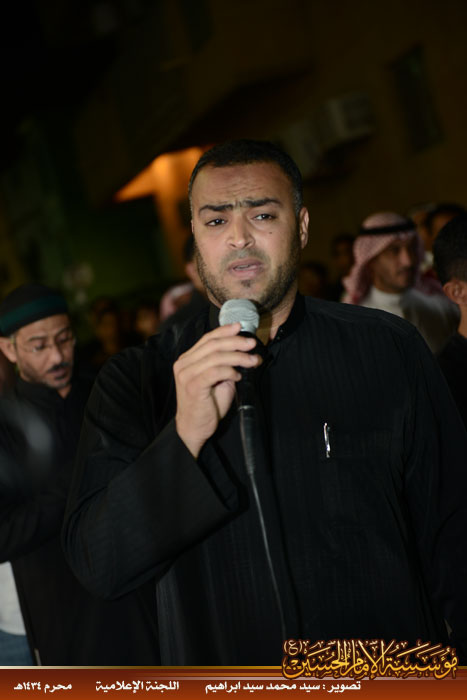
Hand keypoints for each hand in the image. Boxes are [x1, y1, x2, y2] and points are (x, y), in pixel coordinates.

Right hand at [174, 323, 261, 457]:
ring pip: (215, 357)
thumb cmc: (207, 404)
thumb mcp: (218, 380)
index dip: (225, 331)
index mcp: (187, 359)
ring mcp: (186, 374)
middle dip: (235, 342)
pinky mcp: (193, 386)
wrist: (194, 427)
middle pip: (212, 344)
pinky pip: (214, 372)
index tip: (240, 327)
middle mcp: (183, 364)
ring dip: (238, 357)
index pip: (207, 339)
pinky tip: (238, 376)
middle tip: (252, 344)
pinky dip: (229, 371)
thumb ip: (226, 365)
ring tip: (252, 361)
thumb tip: (246, 353)